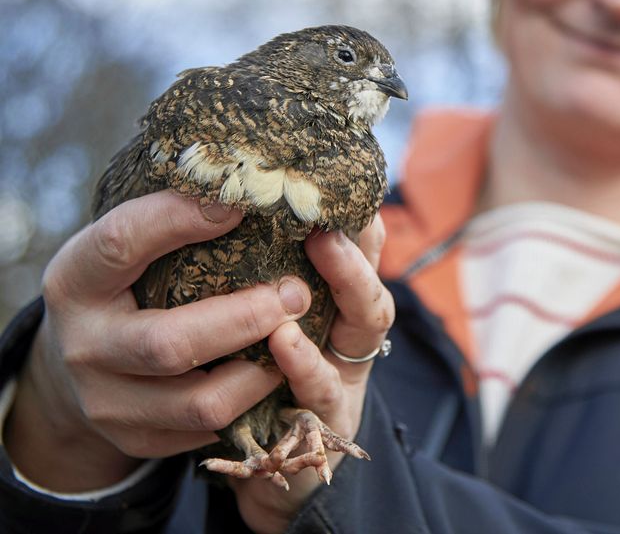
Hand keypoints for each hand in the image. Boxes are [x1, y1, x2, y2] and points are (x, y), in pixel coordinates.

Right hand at [4, 190, 313, 491]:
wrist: (84, 357)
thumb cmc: (127, 280)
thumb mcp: (129, 245)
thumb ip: (172, 219)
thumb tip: (251, 183)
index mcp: (76, 280)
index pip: (122, 243)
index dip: (180, 221)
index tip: (240, 204)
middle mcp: (85, 346)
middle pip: (168, 343)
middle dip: (245, 317)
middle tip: (296, 292)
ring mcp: (108, 402)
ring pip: (200, 402)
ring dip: (261, 369)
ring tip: (295, 332)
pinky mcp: (138, 439)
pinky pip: (209, 431)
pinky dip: (252, 399)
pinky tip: (273, 367)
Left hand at [230, 216, 393, 533]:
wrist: (264, 468)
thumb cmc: (260, 381)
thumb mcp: (263, 318)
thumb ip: (260, 272)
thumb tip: (226, 201)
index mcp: (336, 300)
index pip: (359, 244)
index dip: (355, 209)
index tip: (339, 173)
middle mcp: (351, 330)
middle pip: (371, 262)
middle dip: (358, 232)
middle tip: (332, 199)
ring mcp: (348, 372)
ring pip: (365, 320)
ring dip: (348, 280)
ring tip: (324, 245)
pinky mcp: (328, 421)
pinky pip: (321, 388)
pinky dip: (305, 362)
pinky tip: (284, 340)